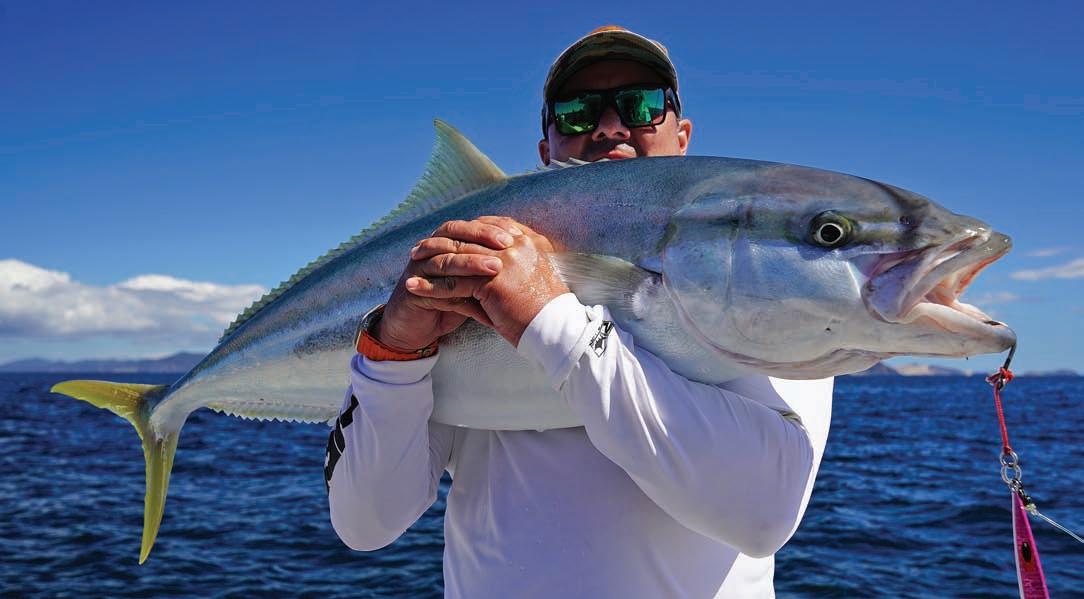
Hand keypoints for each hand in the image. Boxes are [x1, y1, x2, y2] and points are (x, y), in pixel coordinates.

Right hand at [377, 219, 514, 351]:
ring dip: (471, 263)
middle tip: (507, 245)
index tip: (516, 234)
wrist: (416, 326)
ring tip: (496, 269)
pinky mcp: (412, 291)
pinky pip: (435, 290)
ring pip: (446, 260)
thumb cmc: (451, 300)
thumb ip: (493, 265)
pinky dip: (457, 296)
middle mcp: (430, 250)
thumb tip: (526, 252)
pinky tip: (476, 301)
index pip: (469, 225)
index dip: (491, 227)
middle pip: (456, 235)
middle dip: (482, 238)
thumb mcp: (475, 281)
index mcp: (445, 242)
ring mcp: (418, 269)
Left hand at [408, 216, 569, 346]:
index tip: (447, 237)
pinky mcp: (492, 280)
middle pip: (469, 236)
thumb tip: (492, 262)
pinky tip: (415, 289)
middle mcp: (517, 244)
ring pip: (458, 256)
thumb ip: (516, 264)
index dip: (465, 231)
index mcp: (529, 241)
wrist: (557, 330)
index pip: (490, 226)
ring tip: (411, 268)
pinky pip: (454, 281)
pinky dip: (431, 285)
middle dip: (441, 242)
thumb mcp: (533, 278)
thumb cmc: (548, 311)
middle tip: (419, 249)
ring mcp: (504, 259)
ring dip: (430, 262)